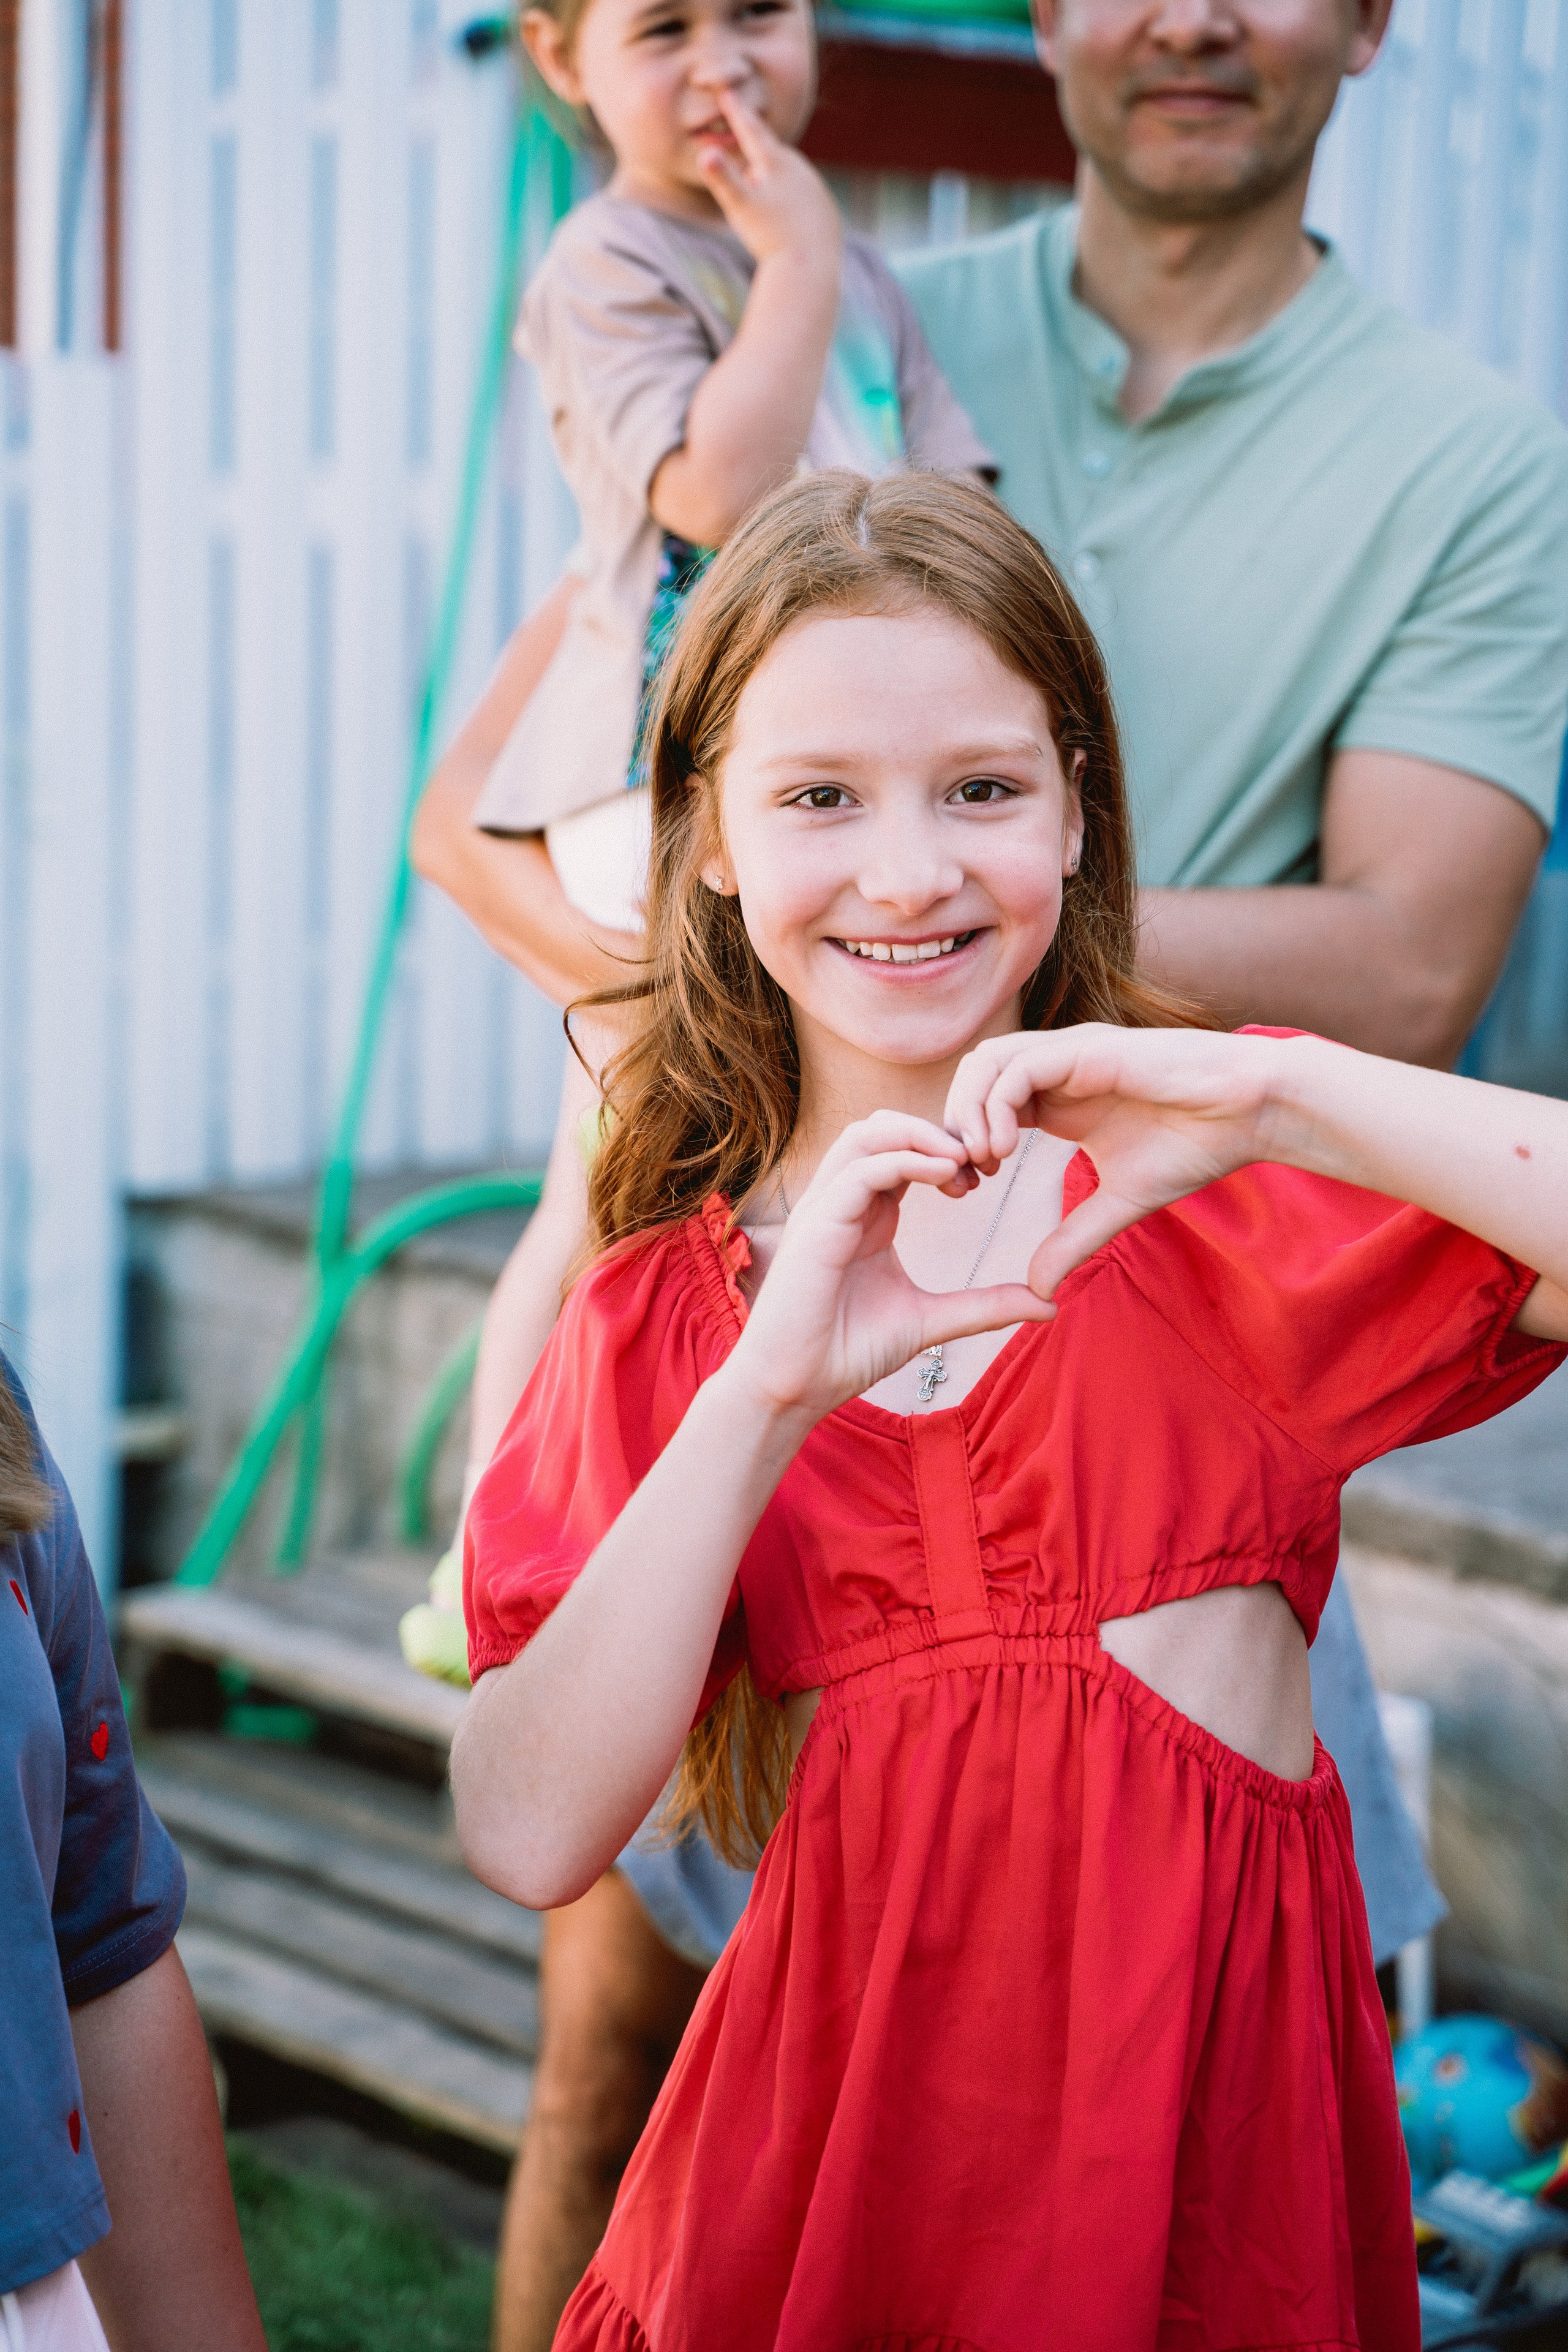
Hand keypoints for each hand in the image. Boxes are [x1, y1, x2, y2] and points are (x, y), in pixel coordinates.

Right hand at [694, 88, 841, 267]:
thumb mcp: (741, 208)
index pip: (752, 132)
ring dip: (776, 180)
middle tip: (746, 149)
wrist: (810, 269)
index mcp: (777, 163)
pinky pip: (805, 200)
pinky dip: (794, 201)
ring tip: (765, 194)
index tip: (727, 92)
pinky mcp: (827, 211)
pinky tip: (790, 214)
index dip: (737, 113)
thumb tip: (705, 152)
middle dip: (757, 154)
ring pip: (790, 178)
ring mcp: (817, 190)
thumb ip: (722, 178)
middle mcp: (801, 170)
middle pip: (772, 157)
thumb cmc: (771, 238)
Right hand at [724, 1111, 1051, 1425]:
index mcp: (867, 1214)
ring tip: (962, 1157)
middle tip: (980, 1160)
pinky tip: (944, 1173)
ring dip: (920, 1134)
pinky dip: (904, 1161)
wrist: (795, 1387)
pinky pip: (861, 1170)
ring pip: (868, 1134)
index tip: (984, 1177)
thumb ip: (984, 1306)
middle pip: (885, 1127)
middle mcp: (843, 1201)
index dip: (948, 1151)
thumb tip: (1048, 1304)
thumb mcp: (932, 1320)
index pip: (904, 1151)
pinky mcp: (817, 1224)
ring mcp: (826, 1208)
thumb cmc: (847, 1352)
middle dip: (936, 1131)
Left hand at [944, 1025, 1300, 1299]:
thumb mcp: (1119, 1204)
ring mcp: (1070, 1054)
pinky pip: (1019, 1068)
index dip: (962, 1144)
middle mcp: (1056, 1068)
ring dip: (970, 1112)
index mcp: (1056, 1097)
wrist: (1249, 1112)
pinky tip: (1006, 1150)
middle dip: (953, 1126)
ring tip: (983, 1163)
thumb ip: (1074, 1240)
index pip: (983, 1105)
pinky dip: (999, 1106)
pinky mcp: (1088, 1049)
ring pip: (986, 1063)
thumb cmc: (1195, 1145)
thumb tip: (1039, 1290)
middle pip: (972, 1077)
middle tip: (961, 1178)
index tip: (966, 1191)